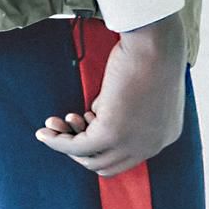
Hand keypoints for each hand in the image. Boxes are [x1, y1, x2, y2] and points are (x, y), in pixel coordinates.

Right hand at [35, 14, 186, 176]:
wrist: (156, 44)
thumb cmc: (150, 55)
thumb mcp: (139, 89)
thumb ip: (121, 108)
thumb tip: (94, 115)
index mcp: (162, 136)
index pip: (126, 156)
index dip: (101, 143)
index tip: (85, 121)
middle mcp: (150, 146)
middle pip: (106, 164)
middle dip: (81, 148)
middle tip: (66, 125)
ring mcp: (132, 143)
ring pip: (90, 159)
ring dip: (66, 145)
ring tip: (51, 125)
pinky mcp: (112, 133)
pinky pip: (77, 146)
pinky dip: (58, 142)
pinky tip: (45, 132)